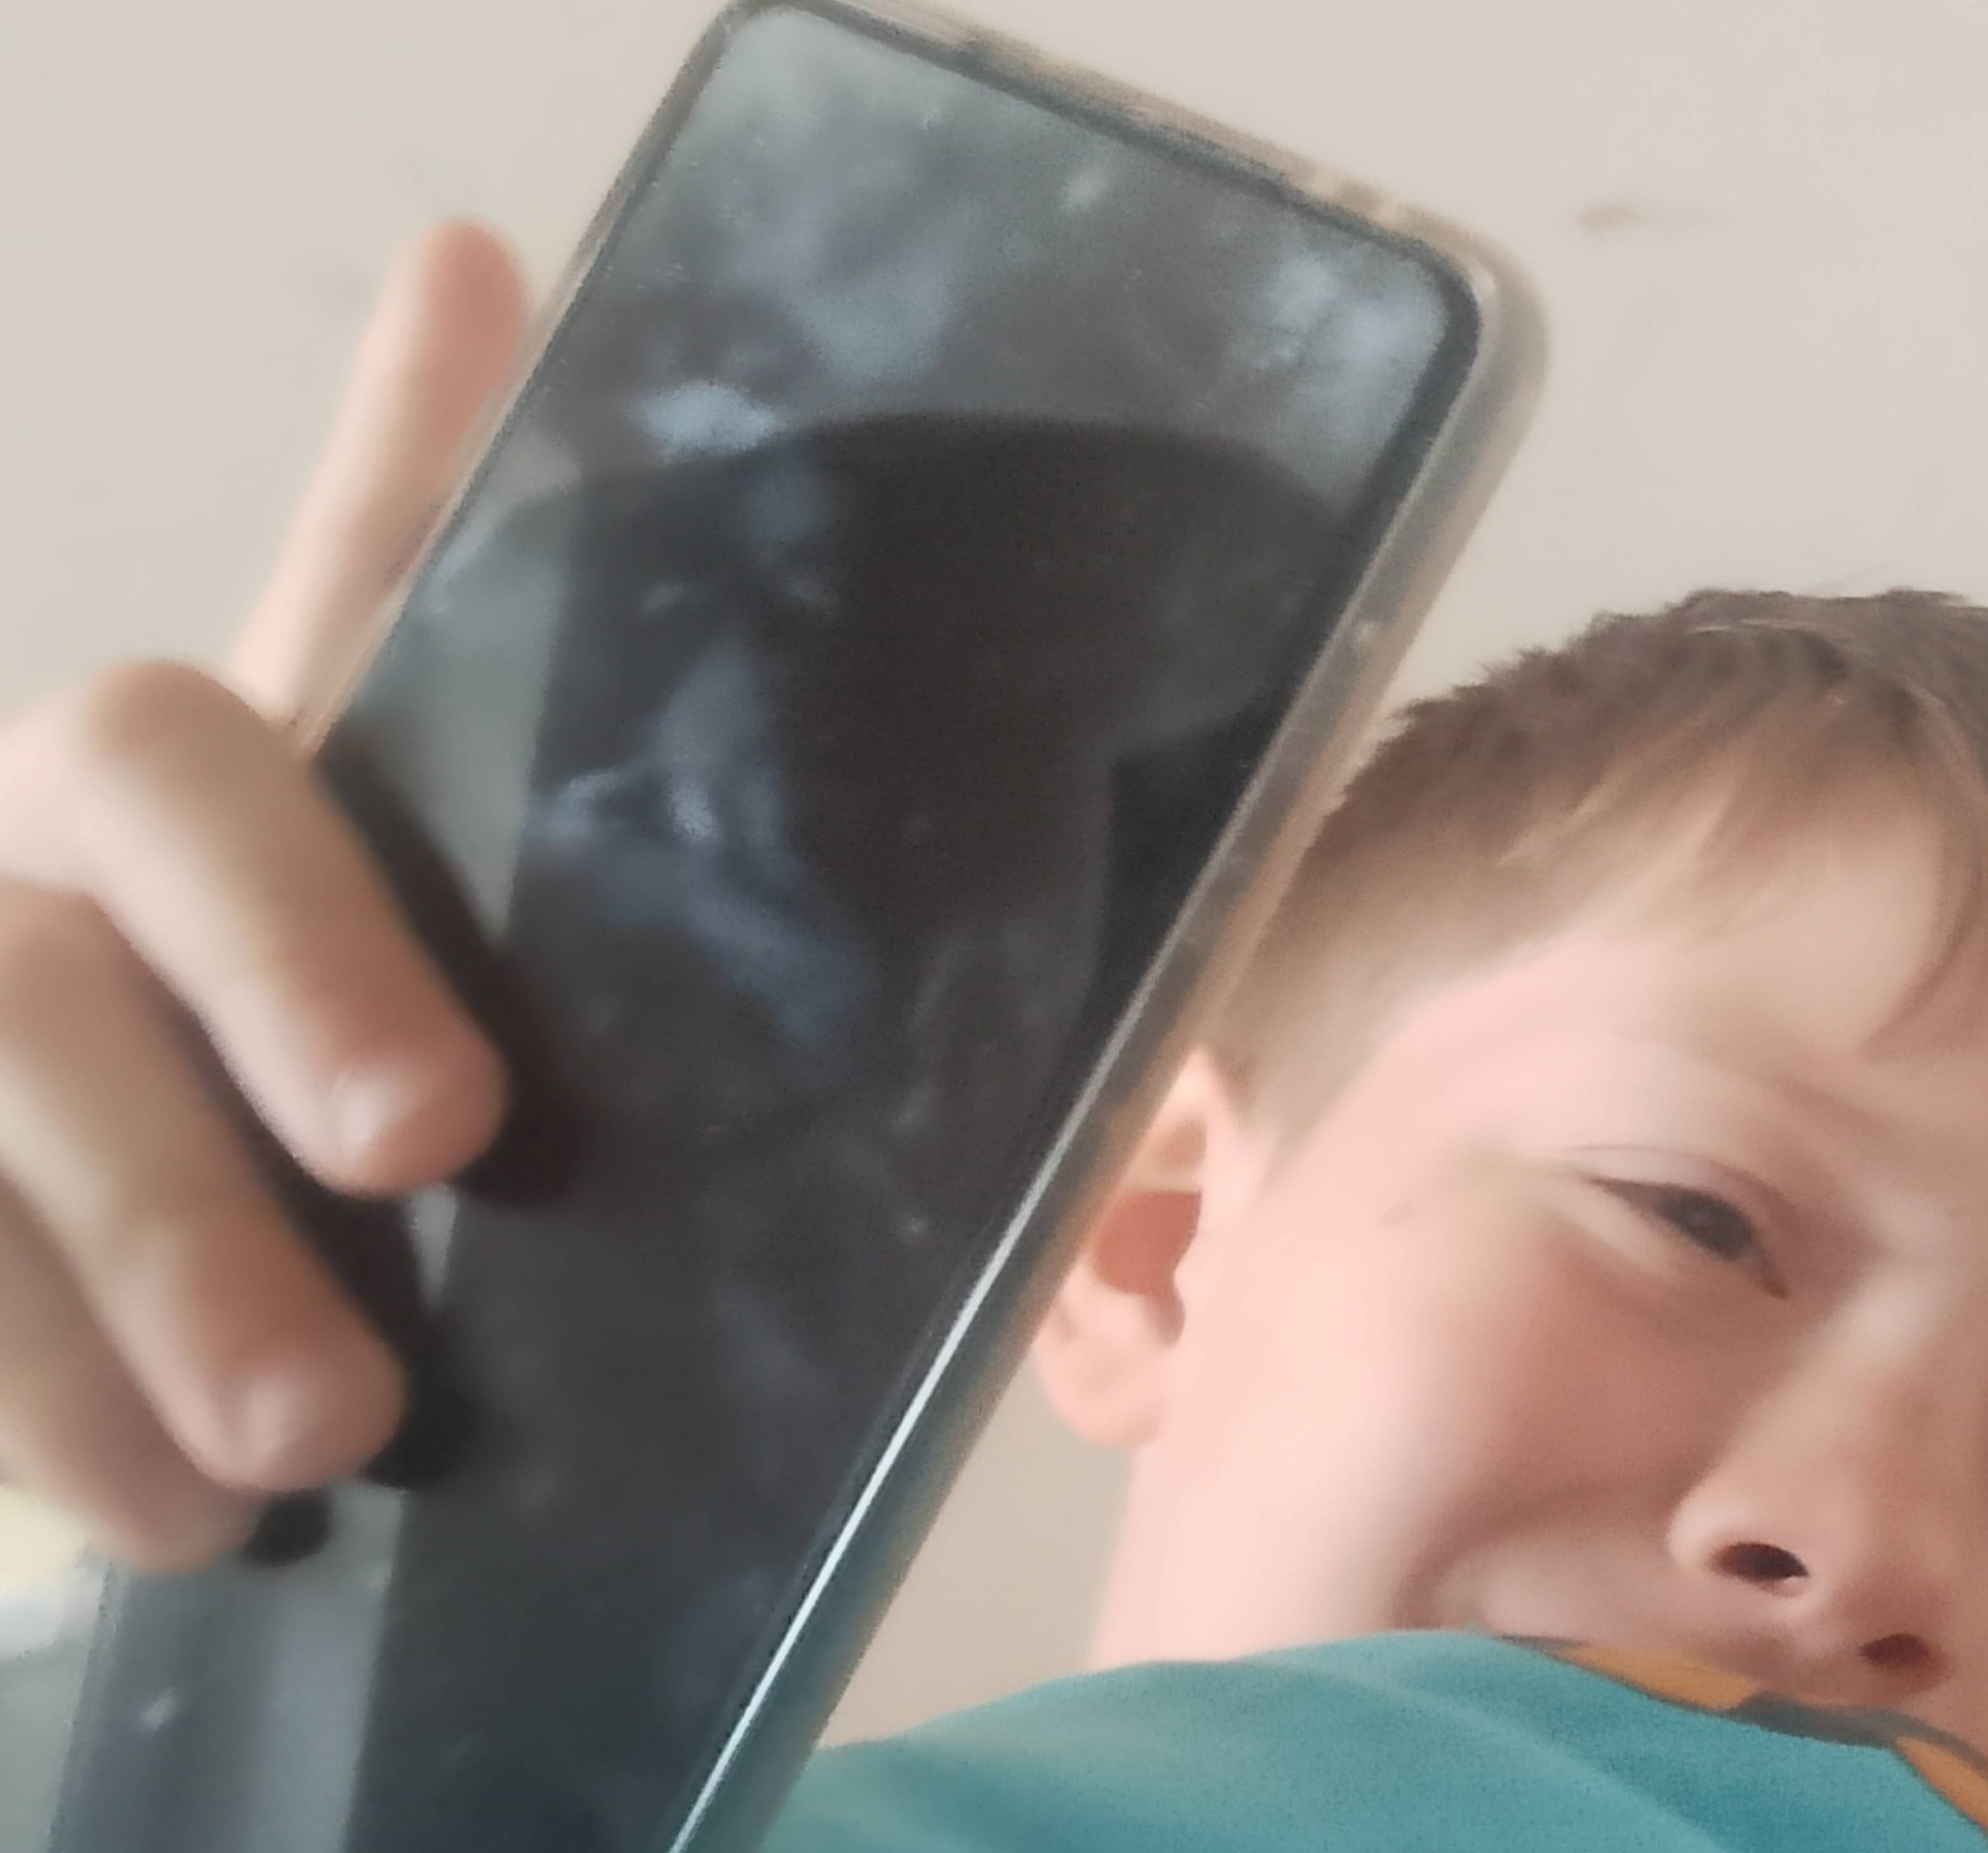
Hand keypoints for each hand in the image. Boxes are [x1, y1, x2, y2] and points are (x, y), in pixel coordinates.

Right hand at [0, 224, 526, 1569]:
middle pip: (140, 805)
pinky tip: (178, 1520)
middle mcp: (66, 833)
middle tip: (435, 1146)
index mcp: (262, 766)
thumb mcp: (500, 1012)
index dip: (401, 439)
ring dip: (148, 1255)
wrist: (128, 1343)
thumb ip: (595, 845)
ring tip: (311, 1443)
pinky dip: (37, 1406)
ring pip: (2, 1058)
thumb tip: (764, 611)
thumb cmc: (341, 1158)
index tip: (491, 321)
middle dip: (281, 972)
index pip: (338, 562)